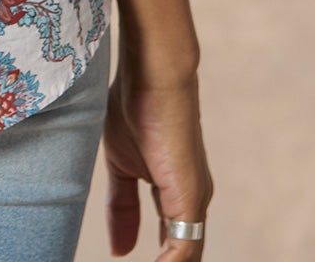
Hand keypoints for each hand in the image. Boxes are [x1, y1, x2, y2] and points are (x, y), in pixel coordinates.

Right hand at [102, 60, 213, 260]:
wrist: (152, 72)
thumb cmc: (137, 105)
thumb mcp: (120, 164)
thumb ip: (122, 205)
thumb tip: (120, 249)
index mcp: (178, 193)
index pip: (172, 243)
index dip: (158, 261)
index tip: (125, 261)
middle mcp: (193, 201)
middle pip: (183, 256)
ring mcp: (195, 201)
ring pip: (186, 258)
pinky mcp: (191, 197)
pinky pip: (184, 251)